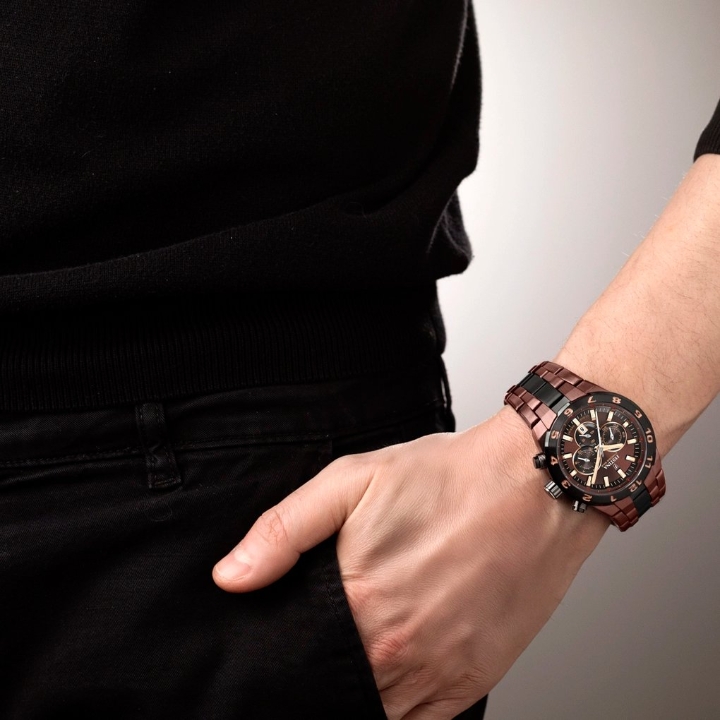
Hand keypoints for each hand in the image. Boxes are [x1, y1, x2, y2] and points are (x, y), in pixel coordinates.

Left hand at [212, 406, 609, 719]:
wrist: (534, 485)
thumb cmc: (449, 478)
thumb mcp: (353, 481)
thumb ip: (284, 531)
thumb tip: (230, 578)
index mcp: (358, 602)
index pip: (295, 660)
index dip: (282, 659)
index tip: (283, 650)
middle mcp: (396, 649)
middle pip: (333, 689)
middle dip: (318, 674)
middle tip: (324, 646)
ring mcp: (438, 671)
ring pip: (376, 709)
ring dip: (360, 690)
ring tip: (361, 652)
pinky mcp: (473, 679)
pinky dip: (398, 706)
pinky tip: (393, 673)